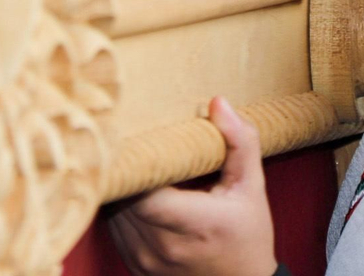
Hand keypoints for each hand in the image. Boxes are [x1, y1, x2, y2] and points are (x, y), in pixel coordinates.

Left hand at [108, 97, 277, 275]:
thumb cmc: (248, 236)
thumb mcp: (251, 188)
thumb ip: (239, 143)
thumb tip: (218, 103)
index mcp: (195, 225)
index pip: (143, 193)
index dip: (132, 163)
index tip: (134, 136)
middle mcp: (164, 247)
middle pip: (121, 197)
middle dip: (124, 168)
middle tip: (127, 138)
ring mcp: (145, 261)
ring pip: (112, 211)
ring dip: (119, 186)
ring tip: (131, 162)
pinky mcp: (134, 266)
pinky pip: (112, 227)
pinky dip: (119, 206)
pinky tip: (134, 190)